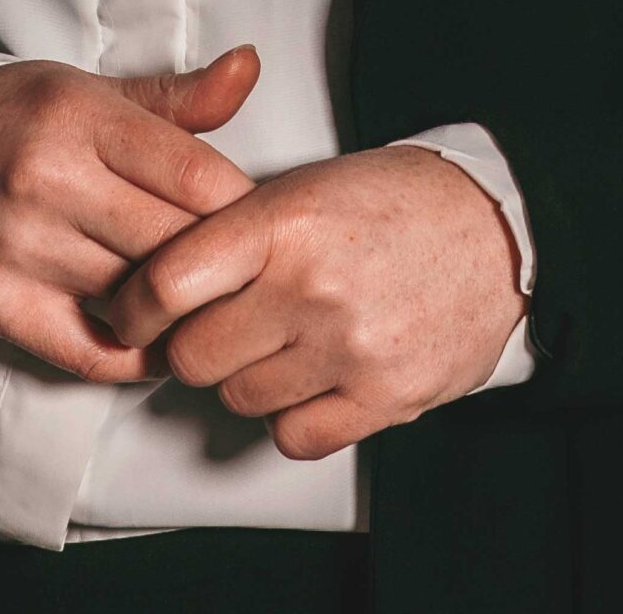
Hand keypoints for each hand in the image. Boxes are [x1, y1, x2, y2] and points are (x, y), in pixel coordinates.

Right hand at [0, 43, 258, 381]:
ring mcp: (20, 246)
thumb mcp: (91, 92)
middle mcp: (48, 178)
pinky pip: (89, 351)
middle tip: (245, 272)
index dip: (240, 205)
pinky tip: (159, 343)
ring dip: (179, 309)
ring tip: (207, 305)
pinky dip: (135, 357)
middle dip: (218, 262)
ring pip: (137, 298)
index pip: (191, 172)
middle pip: (171, 241)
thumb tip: (249, 66)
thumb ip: (177, 96)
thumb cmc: (15, 121)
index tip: (258, 221)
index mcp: (78, 116)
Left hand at [103, 144, 526, 457]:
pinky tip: (309, 378)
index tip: (128, 315)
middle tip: (216, 325)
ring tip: (276, 342)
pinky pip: (294, 436)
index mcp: (283, 221)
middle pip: (194, 354)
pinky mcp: (384, 397)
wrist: (494, 226)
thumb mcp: (304, 186)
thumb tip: (158, 282)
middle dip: (194, 344)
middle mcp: (311, 287)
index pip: (168, 283)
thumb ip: (233, 230)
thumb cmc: (395, 199)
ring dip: (246, 378)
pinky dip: (291, 416)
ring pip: (240, 398)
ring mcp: (349, 347)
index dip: (131, 308)